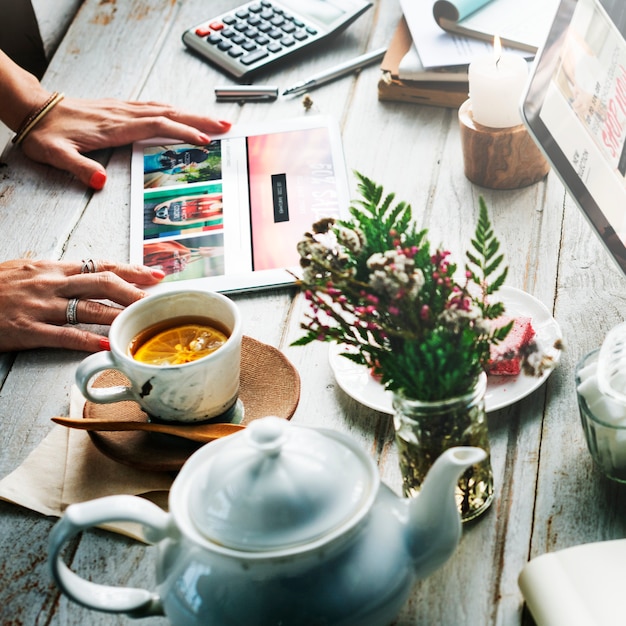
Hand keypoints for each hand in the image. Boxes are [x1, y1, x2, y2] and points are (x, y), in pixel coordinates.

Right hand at [0, 259, 164, 351]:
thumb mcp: (25, 269)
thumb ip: (56, 272)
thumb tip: (84, 274)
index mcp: (53, 267)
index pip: (102, 265)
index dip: (132, 269)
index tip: (155, 275)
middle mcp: (51, 283)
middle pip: (104, 284)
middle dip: (135, 294)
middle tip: (157, 302)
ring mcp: (40, 306)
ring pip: (91, 310)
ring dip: (120, 317)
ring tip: (142, 323)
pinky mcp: (28, 330)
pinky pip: (65, 336)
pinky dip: (90, 342)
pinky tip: (108, 346)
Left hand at [20, 97, 230, 188]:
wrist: (33, 109)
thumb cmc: (45, 133)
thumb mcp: (55, 155)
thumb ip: (78, 168)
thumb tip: (101, 182)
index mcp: (114, 126)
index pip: (156, 126)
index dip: (182, 132)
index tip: (204, 141)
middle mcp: (122, 114)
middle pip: (169, 113)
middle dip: (200, 121)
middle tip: (225, 127)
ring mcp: (122, 109)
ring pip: (164, 108)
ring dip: (191, 114)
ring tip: (213, 122)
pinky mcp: (118, 108)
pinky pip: (152, 107)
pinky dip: (173, 110)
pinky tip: (180, 114)